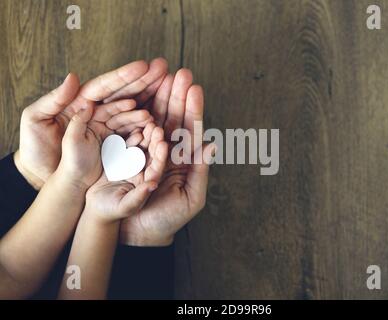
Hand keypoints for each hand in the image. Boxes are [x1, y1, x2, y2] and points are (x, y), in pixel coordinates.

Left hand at [16, 59, 167, 189]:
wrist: (41, 177)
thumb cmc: (35, 148)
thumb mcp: (36, 120)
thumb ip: (53, 99)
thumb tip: (74, 77)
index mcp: (80, 103)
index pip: (105, 86)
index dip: (124, 76)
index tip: (142, 66)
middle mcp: (97, 113)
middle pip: (123, 93)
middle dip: (144, 81)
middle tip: (163, 68)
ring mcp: (107, 129)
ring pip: (132, 112)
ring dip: (150, 102)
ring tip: (165, 93)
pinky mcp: (114, 146)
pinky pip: (132, 134)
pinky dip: (145, 127)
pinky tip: (156, 121)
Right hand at [84, 123, 167, 223]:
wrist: (95, 208)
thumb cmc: (111, 211)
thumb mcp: (126, 206)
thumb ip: (139, 196)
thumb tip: (152, 185)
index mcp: (148, 182)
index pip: (157, 167)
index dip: (160, 156)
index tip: (163, 144)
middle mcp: (143, 171)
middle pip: (152, 154)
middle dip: (155, 141)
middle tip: (157, 128)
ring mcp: (132, 163)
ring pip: (141, 146)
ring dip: (145, 135)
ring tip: (149, 122)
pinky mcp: (121, 158)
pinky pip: (127, 144)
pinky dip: (130, 135)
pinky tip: (134, 125)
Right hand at [120, 69, 214, 245]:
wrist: (138, 235)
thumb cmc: (167, 220)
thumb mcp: (191, 199)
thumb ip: (201, 171)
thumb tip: (212, 143)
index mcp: (185, 160)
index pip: (191, 130)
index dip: (193, 109)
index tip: (195, 88)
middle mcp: (168, 152)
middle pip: (174, 118)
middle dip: (177, 96)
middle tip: (180, 73)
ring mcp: (147, 151)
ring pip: (155, 120)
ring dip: (159, 99)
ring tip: (161, 77)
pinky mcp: (128, 155)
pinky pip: (134, 132)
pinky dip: (137, 114)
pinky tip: (140, 96)